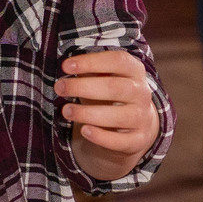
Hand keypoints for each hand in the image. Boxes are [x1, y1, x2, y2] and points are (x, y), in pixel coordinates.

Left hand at [58, 48, 162, 182]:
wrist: (135, 123)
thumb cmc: (111, 94)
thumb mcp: (103, 78)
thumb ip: (89, 72)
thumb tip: (68, 67)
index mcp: (135, 71)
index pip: (118, 61)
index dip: (91, 62)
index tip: (65, 66)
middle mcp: (142, 93)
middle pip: (115, 87)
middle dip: (83, 87)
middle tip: (60, 87)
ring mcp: (142, 117)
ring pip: (117, 116)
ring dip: (88, 113)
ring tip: (66, 111)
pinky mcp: (138, 139)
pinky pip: (120, 140)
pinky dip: (101, 137)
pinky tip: (84, 130)